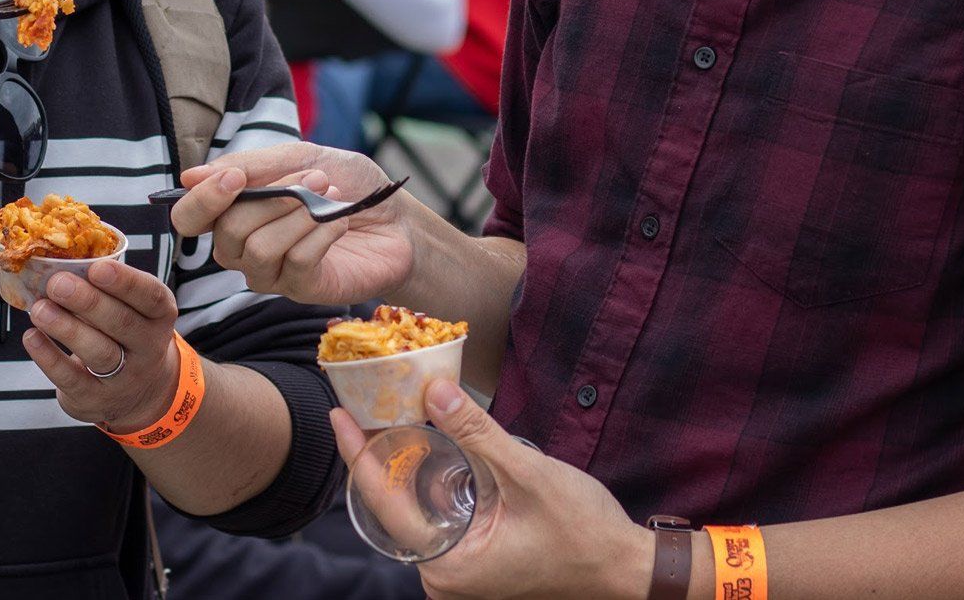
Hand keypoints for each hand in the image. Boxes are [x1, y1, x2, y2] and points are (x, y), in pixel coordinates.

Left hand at [24, 261, 182, 433]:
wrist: (140, 393)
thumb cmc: (126, 333)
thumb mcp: (132, 309)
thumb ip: (107, 288)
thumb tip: (61, 261)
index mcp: (160, 316)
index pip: (151, 297)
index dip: (126, 282)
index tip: (97, 267)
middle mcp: (149, 348)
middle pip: (122, 323)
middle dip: (88, 301)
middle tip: (57, 283)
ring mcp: (125, 378)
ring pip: (99, 352)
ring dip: (67, 328)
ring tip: (39, 309)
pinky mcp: (96, 399)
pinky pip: (72, 379)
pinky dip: (49, 358)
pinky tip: (31, 337)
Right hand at [169, 141, 416, 305]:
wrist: (396, 217)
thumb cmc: (345, 184)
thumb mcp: (300, 158)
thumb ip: (250, 166)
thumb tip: (189, 178)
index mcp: (233, 213)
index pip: (189, 219)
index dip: (203, 201)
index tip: (236, 178)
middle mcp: (243, 249)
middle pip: (228, 232)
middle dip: (273, 198)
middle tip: (315, 177)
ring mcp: (271, 274)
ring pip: (259, 250)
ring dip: (299, 215)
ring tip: (331, 196)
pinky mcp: (302, 290)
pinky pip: (296, 263)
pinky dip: (321, 234)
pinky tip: (340, 222)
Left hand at [334, 381, 648, 598]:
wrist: (625, 568)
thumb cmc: (583, 531)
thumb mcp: (526, 474)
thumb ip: (475, 431)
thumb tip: (431, 388)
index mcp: (448, 564)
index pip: (385, 502)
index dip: (358, 454)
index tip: (338, 413)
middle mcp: (444, 575)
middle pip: (394, 505)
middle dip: (380, 452)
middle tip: (364, 402)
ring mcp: (458, 571)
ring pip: (415, 508)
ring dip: (405, 463)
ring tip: (389, 413)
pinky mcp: (472, 559)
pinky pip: (437, 515)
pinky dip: (430, 479)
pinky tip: (427, 442)